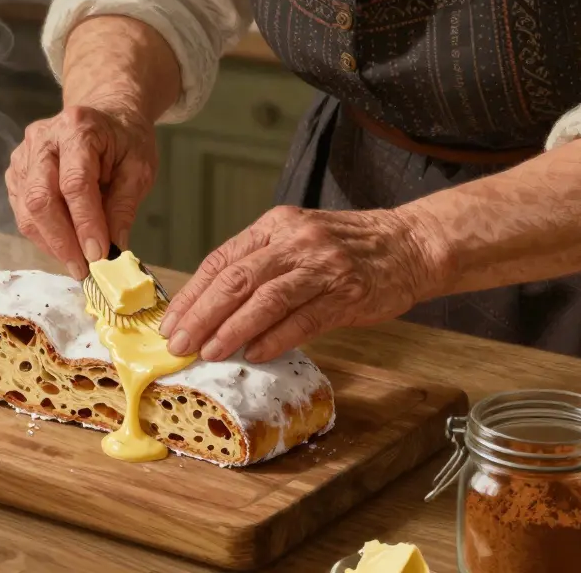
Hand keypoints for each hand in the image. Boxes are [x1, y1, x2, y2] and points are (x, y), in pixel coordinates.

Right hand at [5, 106, 156, 279]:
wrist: (106, 115)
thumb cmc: (125, 141)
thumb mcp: (139, 168)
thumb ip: (124, 207)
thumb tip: (112, 250)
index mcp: (78, 128)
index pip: (75, 183)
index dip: (85, 223)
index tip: (98, 255)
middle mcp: (43, 138)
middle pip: (40, 198)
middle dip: (61, 241)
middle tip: (83, 269)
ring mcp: (23, 154)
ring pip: (27, 209)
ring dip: (50, 242)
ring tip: (76, 261)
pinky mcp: (16, 172)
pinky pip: (21, 211)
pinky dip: (42, 234)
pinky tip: (64, 243)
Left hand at [160, 205, 451, 362]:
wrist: (410, 245)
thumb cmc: (345, 248)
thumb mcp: (296, 240)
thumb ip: (258, 265)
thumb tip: (210, 308)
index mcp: (274, 226)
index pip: (221, 261)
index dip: (192, 295)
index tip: (170, 323)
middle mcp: (295, 241)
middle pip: (236, 280)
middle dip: (202, 316)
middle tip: (179, 344)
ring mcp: (322, 266)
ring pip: (265, 300)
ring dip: (231, 330)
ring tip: (209, 352)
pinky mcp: (347, 293)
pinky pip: (303, 320)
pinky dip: (275, 339)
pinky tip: (254, 354)